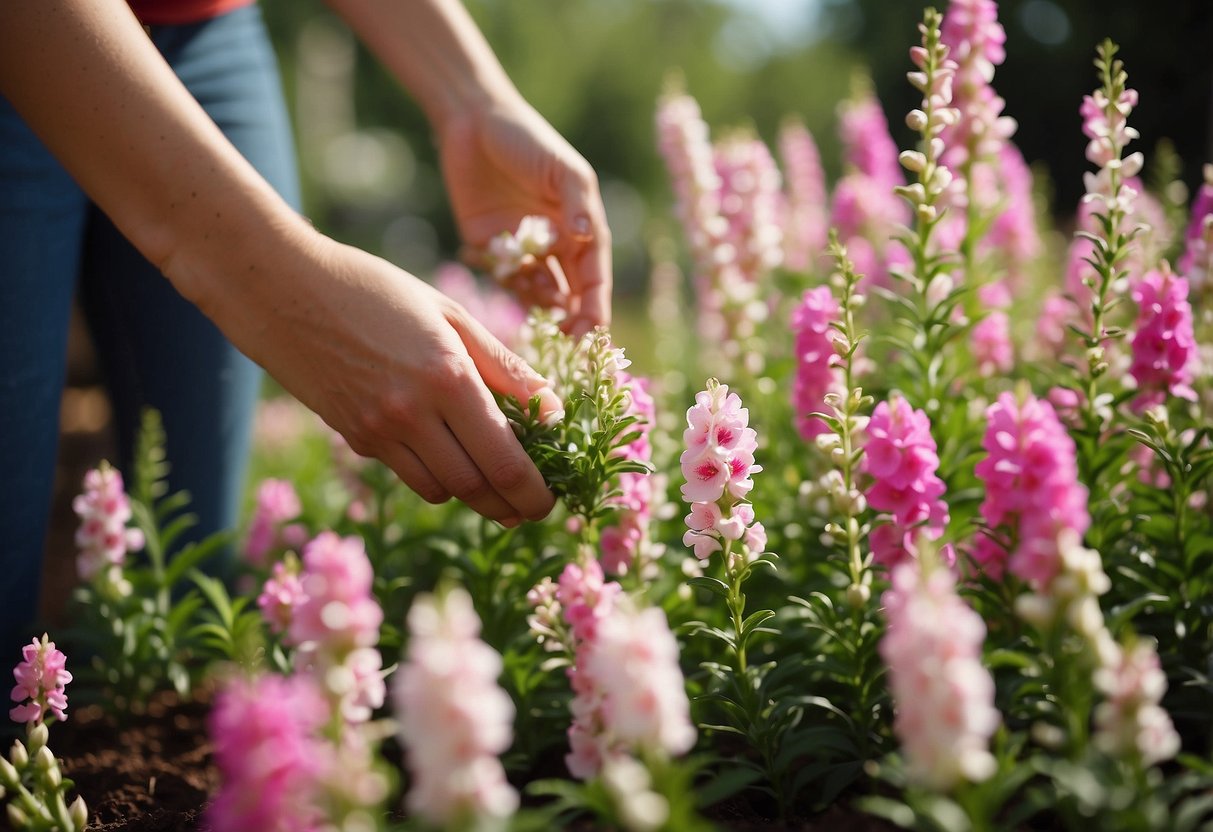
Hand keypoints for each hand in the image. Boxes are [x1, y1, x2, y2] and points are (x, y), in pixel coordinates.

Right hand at [209, 232, 560, 525]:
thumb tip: (553, 410)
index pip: (504, 460)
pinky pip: (407, 474)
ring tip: (494, 482)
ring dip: (472, 493)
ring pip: (440, 490)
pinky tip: (445, 455)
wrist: (281, 288)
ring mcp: (378, 431)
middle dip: (510, 505)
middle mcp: (413, 413)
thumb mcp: (450, 314)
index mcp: (448, 377)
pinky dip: (434, 476)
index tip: (550, 502)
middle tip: (530, 508)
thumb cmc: (376, 289)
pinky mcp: (354, 437)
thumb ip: (505, 367)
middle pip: (475, 487)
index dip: (533, 492)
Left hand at [437, 96, 611, 335]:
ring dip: (534, 302)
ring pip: (534, 293)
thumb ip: (578, 204)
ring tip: (528, 288)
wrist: (472, 121)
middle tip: (564, 341)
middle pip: (568, 295)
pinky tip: (495, 259)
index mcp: (581, 229)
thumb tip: (587, 237)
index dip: (594, 308)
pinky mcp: (490, 248)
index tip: (592, 334)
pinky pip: (501, 278)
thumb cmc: (527, 138)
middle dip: (569, 320)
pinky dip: (502, 280)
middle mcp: (556, 245)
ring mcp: (523, 250)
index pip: (593, 279)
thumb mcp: (561, 167)